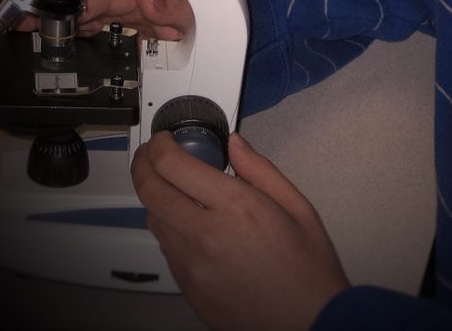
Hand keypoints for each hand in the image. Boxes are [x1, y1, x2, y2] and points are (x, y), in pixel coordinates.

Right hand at [16, 0, 192, 40]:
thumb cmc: (208, 6)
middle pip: (88, 5)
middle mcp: (133, 0)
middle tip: (22, 19)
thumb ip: (172, 7)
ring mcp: (132, 12)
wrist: (220, 17)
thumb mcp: (197, 10)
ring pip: (91, 16)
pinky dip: (82, 30)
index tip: (51, 12)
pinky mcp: (136, 23)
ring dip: (64, 22)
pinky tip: (64, 37)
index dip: (76, 6)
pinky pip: (103, 25)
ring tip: (30, 27)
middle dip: (57, 11)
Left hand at [132, 131, 349, 330]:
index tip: (165, 139)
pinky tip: (191, 223)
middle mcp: (206, 235)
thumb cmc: (307, 267)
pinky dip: (170, 228)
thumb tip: (235, 143)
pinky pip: (167, 250)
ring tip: (175, 187)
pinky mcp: (189, 288)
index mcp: (236, 207)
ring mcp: (192, 266)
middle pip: (150, 191)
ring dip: (157, 197)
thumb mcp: (298, 206)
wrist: (307, 323)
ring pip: (154, 220)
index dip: (160, 146)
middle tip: (152, 153)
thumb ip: (261, 170)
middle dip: (143, 164)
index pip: (174, 166)